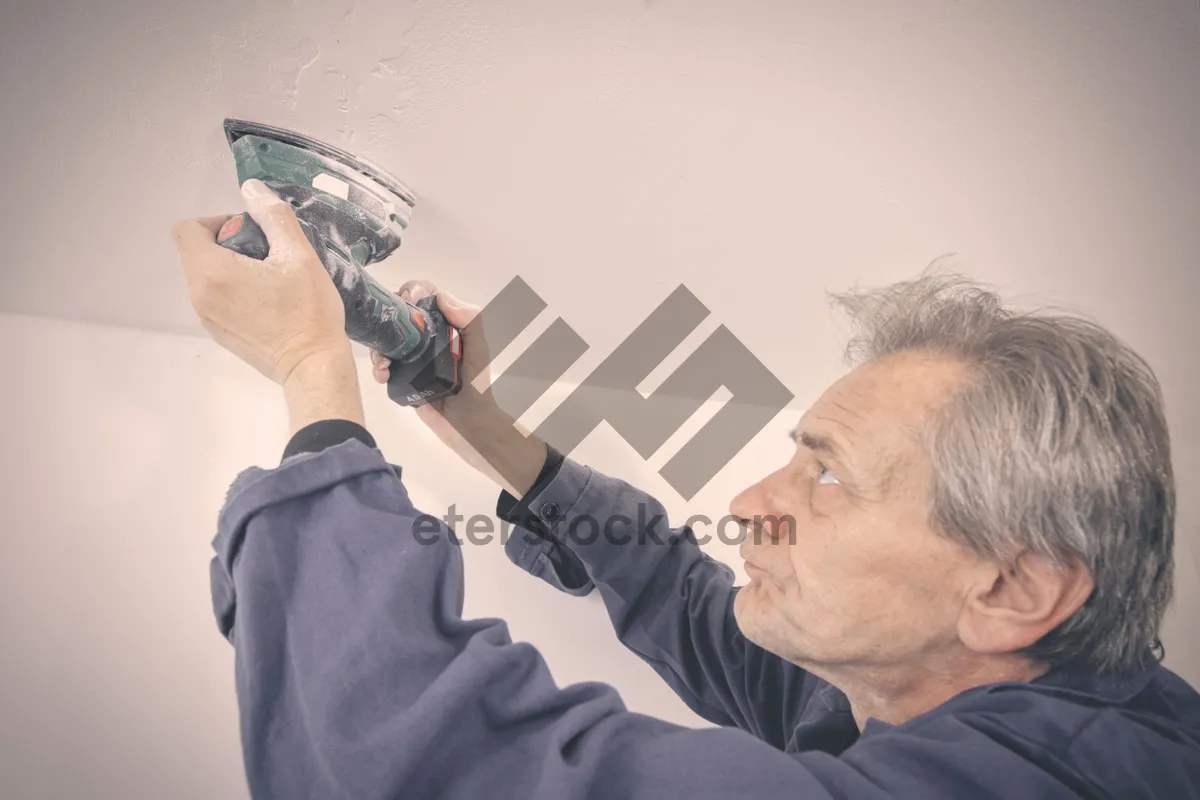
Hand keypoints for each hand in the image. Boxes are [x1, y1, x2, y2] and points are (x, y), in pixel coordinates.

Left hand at [171, 179, 350, 385]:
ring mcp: (206, 318)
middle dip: (226, 243)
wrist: (312, 366)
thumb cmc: (307, 311)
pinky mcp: (218, 334)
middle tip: (266, 255)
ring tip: (269, 279)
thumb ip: (273, 216)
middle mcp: (199, 295)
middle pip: (195, 252)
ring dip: (229, 268)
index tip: (249, 232)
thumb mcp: (299, 255)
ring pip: (205, 276)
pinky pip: (214, 298)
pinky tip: (267, 302)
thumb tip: (251, 189)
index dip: (215, 221)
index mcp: (211, 271)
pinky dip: (232, 291)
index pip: (187, 229)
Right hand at [370, 281, 547, 496]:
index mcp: (445, 326)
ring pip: (386, 339)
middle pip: (399, 313)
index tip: (409, 299)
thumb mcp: (480, 350)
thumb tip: (442, 297)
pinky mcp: (402, 378)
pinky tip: (383, 374)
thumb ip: (471, 321)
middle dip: (388, 316)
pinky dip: (378, 367)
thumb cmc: (478, 386)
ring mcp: (412, 358)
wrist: (469, 425)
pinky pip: (383, 366)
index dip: (413, 290)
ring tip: (384, 362)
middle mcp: (426, 338)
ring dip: (379, 345)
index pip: (425, 297)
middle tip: (388, 329)